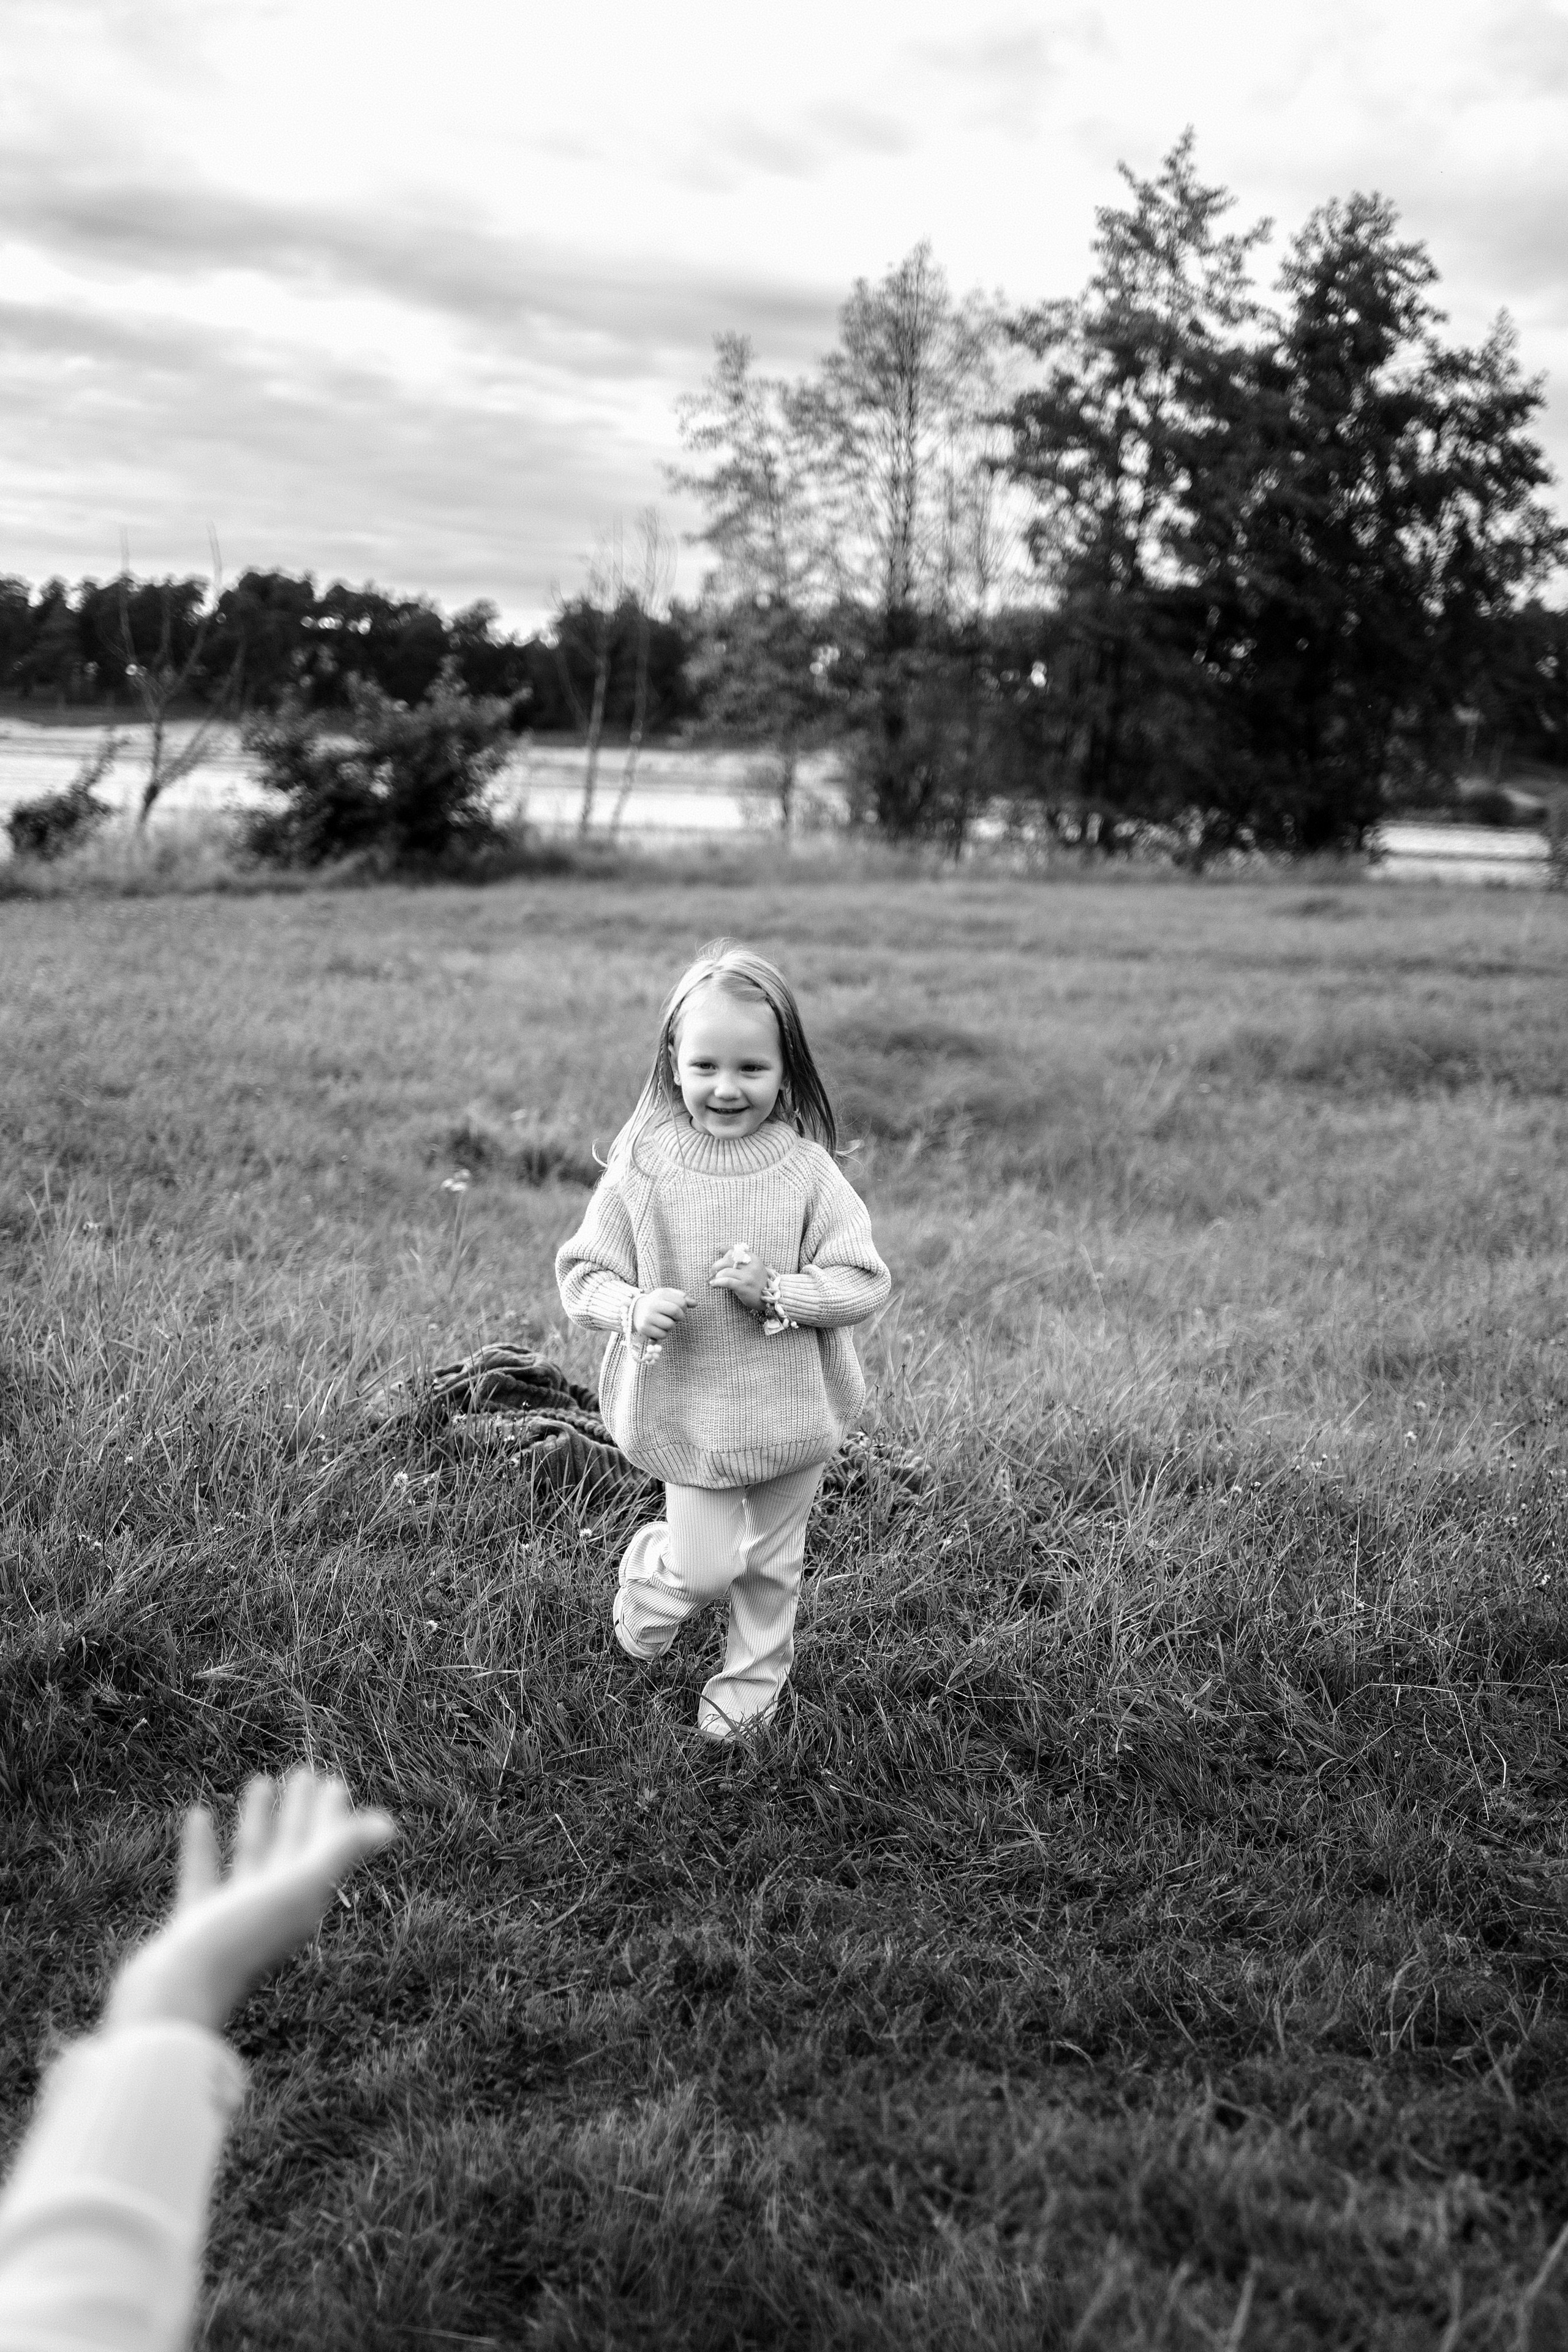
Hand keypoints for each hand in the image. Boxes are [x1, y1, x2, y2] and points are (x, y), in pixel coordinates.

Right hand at [102, 1769, 397, 2037]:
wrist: (173, 1996)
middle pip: (292, 1851)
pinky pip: (203, 1875)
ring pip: (250, 1859)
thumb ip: (338, 1853)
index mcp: (302, 1904)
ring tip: (260, 1781)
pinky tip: (200, 1813)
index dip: (331, 1816)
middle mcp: (272, 1910)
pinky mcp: (194, 1923)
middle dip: (300, 1812)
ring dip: (257, 1821)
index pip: (324, 1850)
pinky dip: (204, 1845)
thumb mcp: (293, 1891)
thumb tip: (391, 1825)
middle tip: (305, 1773)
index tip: (334, 1782)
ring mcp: (231, 1918)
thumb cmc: (237, 1940)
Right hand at [631, 1287, 694, 1340]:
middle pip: (676, 1312)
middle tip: (675, 1317)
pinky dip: (664, 1333)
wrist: (635, 1310)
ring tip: (665, 1321)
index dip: (684, 1308)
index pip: (681, 1302)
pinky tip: (659, 1328)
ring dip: (671, 1326)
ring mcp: (648, 1317)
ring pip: (670, 1325)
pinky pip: (663, 1335)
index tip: (680, 1309)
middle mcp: (653, 1304)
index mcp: (660, 1294)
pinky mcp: (644, 1328)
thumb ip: (682, 1297)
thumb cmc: (656, 1303)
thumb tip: (695, 1303)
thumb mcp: (668, 1295)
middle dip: (680, 1317)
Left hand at [709, 1241, 768, 1313]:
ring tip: (714, 1279)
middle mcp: (751, 1265)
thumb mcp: (752, 1266)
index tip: (720, 1261)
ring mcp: (747, 1276)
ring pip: (725, 1271)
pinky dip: (717, 1282)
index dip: (725, 1255)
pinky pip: (726, 1281)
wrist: (770, 1298)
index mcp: (754, 1258)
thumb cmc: (758, 1282)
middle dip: (717, 1265)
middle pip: (727, 1260)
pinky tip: (713, 1284)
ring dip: (716, 1275)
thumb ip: (739, 1256)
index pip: (734, 1251)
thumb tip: (721, 1247)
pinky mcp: (743, 1286)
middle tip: (713, 1271)